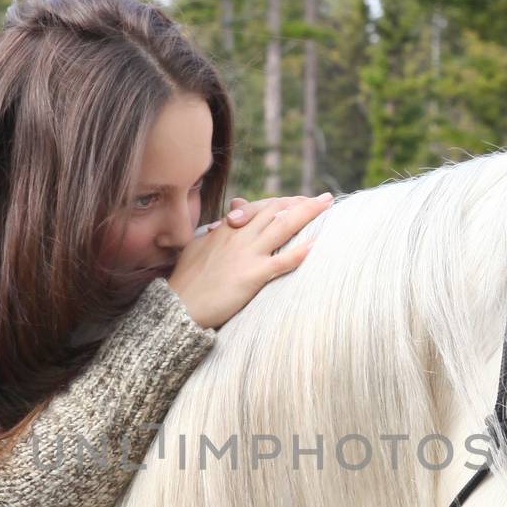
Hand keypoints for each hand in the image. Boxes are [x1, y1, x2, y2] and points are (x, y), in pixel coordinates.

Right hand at [168, 192, 333, 328]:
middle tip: (323, 199)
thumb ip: (214, 235)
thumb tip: (222, 226)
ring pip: (282, 227)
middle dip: (302, 202)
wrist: (178, 307)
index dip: (282, 202)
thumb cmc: (185, 281)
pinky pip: (279, 262)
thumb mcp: (197, 248)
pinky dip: (298, 254)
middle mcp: (239, 237)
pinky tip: (315, 246)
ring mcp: (246, 255)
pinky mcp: (251, 276)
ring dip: (308, 214)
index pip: (260, 208)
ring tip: (328, 205)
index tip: (299, 201)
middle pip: (276, 211)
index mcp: (227, 230)